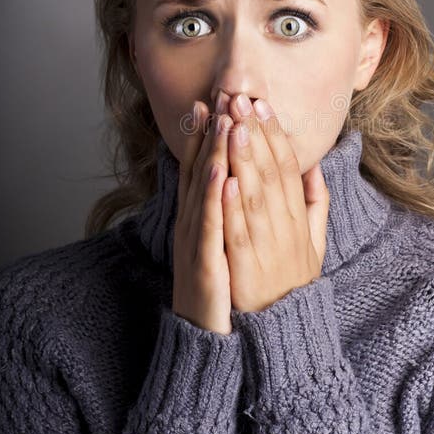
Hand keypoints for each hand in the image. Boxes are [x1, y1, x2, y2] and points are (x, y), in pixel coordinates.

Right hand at [172, 102, 234, 334]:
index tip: (220, 101)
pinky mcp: (203, 264)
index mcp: (203, 218)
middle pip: (202, 171)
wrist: (210, 339)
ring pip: (204, 192)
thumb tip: (238, 178)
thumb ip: (231, 210)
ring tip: (223, 122)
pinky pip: (210, 228)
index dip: (212, 134)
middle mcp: (194, 224)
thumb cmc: (222, 289)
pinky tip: (223, 176)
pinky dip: (215, 201)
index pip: (207, 168)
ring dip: (213, 156)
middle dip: (212, 132)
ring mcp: (196, 243)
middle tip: (220, 95)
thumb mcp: (225, 243)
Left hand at [221, 94, 329, 313]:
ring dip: (241, 156)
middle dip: (253, 132)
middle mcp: (284, 225)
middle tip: (240, 98)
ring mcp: (265, 245)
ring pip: (252, 193)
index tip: (262, 105)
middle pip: (269, 171)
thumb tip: (314, 166)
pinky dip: (230, 203)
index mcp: (298, 216)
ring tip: (231, 123)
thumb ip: (316, 203)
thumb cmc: (294, 281)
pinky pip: (236, 229)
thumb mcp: (316, 240)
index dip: (274, 134)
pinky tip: (222, 176)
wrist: (285, 329)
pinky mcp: (244, 265)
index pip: (287, 166)